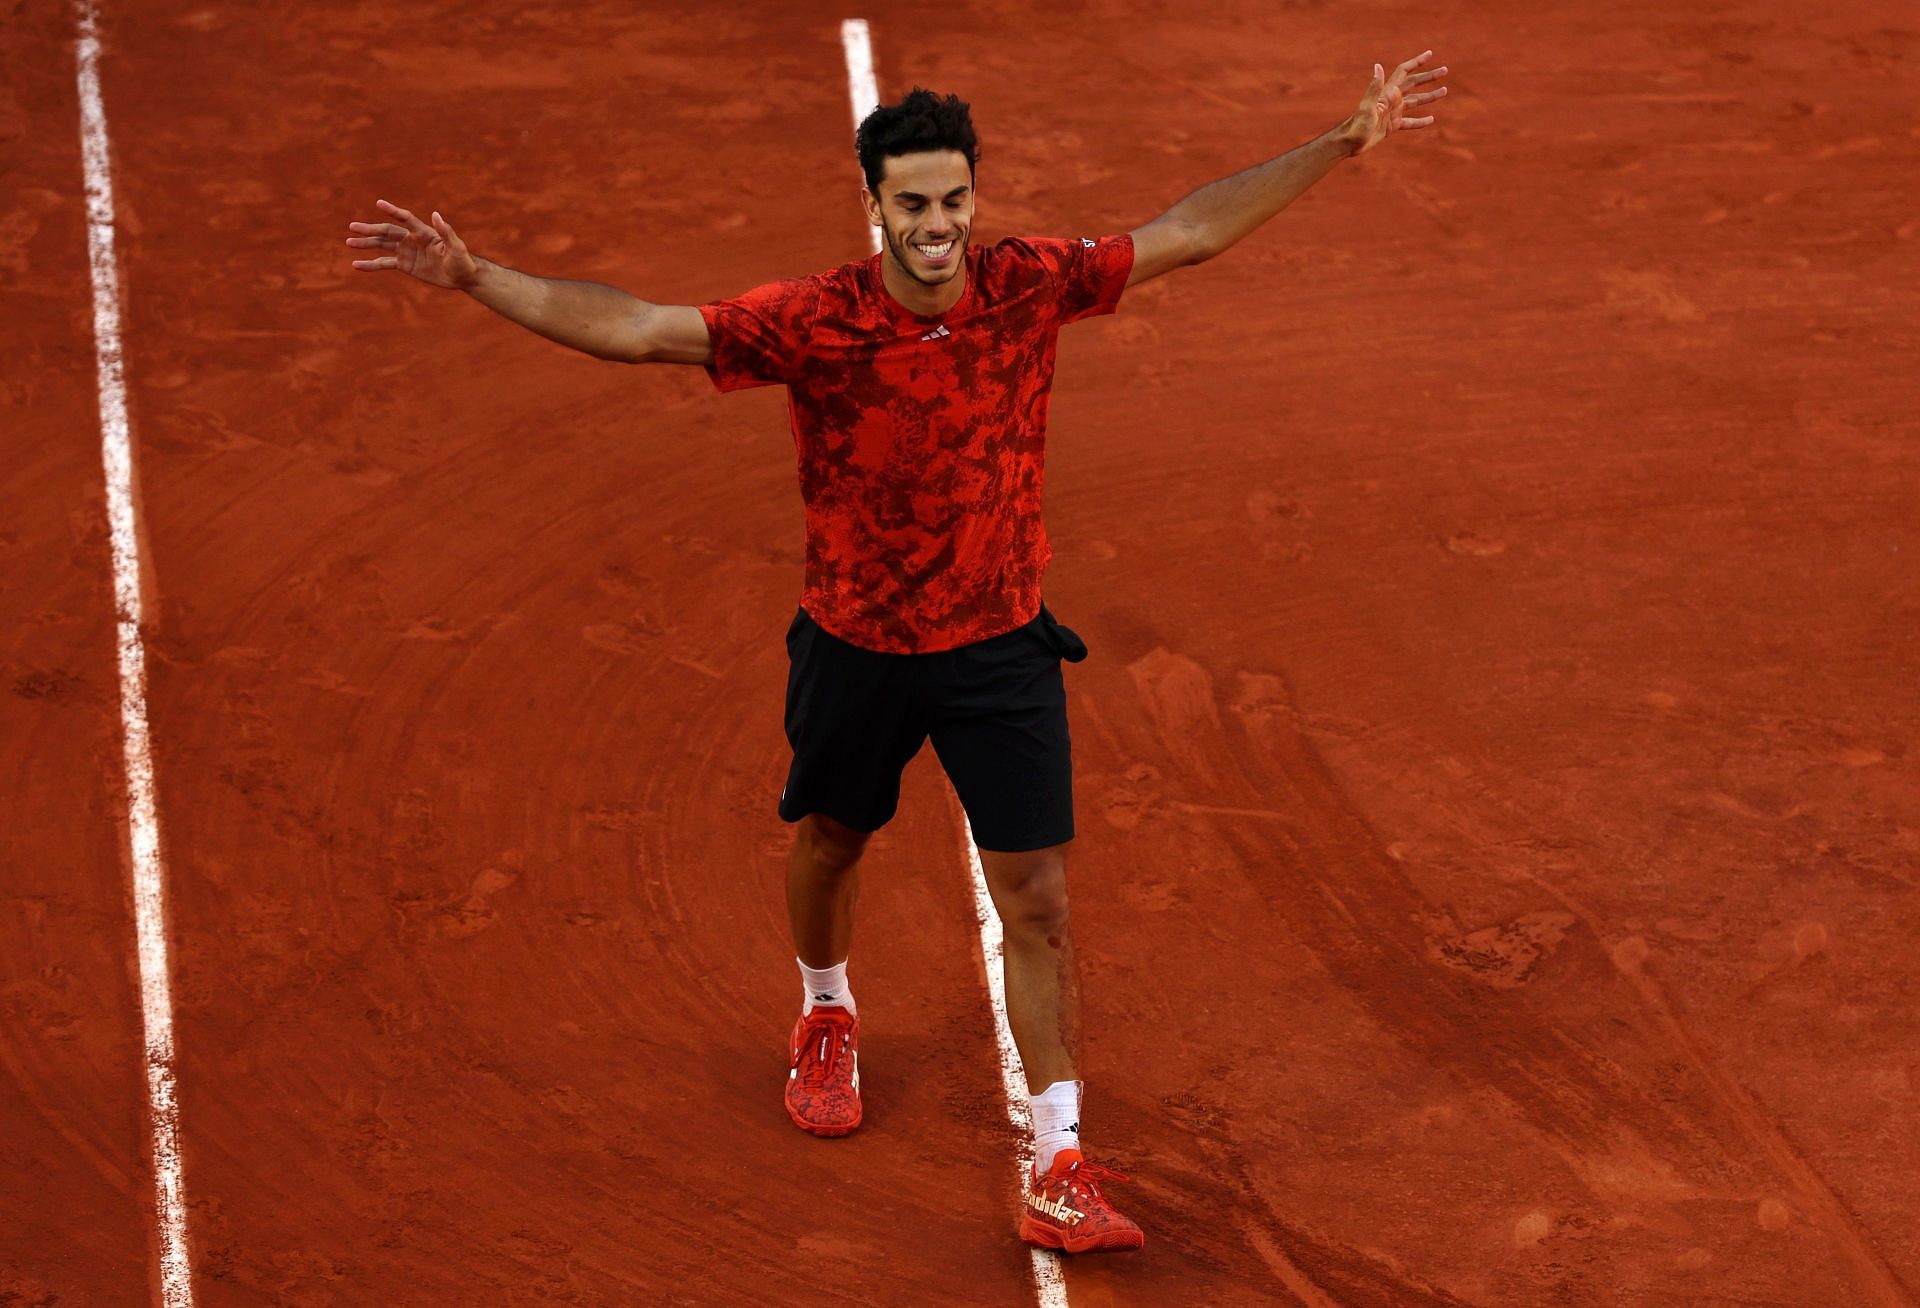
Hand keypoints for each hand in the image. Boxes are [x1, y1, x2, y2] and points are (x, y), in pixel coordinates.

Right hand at [345, 199, 479, 289]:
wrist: (462, 276)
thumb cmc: (462, 260)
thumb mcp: (457, 247)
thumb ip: (447, 232)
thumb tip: (436, 215)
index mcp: (423, 232)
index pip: (405, 219)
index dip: (393, 211)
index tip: (379, 204)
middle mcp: (412, 239)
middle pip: (387, 232)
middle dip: (370, 230)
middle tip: (352, 227)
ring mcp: (407, 252)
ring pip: (382, 246)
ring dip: (366, 244)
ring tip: (349, 242)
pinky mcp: (405, 265)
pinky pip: (384, 264)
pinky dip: (371, 264)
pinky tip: (357, 264)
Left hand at [1344, 51, 1447, 155]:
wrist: (1349, 143)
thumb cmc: (1357, 125)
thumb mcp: (1367, 107)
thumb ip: (1375, 88)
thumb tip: (1378, 65)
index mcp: (1387, 93)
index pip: (1404, 72)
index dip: (1416, 62)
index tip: (1429, 54)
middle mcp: (1391, 100)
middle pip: (1413, 84)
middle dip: (1429, 77)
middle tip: (1445, 70)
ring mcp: (1392, 113)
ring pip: (1415, 102)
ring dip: (1429, 96)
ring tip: (1444, 91)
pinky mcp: (1392, 126)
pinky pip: (1410, 122)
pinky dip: (1420, 121)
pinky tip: (1431, 119)